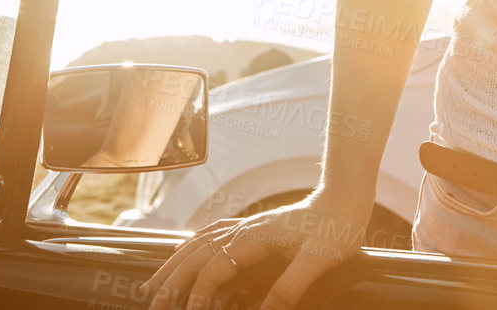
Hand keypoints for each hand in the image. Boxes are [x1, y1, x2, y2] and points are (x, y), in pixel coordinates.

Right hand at [136, 188, 373, 309]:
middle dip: (171, 279)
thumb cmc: (335, 227)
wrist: (345, 197)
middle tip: (151, 301)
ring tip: (155, 282)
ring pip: (199, 243)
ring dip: (175, 263)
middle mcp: (244, 229)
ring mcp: (246, 226)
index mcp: (254, 237)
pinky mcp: (254, 227)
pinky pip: (212, 234)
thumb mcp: (317, 261)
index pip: (214, 268)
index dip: (198, 293)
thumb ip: (289, 287)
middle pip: (196, 254)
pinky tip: (188, 252)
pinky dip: (193, 246)